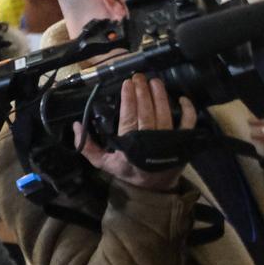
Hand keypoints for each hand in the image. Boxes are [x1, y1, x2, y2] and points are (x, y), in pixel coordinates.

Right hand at [76, 72, 193, 192]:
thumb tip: (75, 126)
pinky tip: (181, 98)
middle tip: (139, 77)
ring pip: (165, 114)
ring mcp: (170, 141)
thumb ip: (88, 146)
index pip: (129, 118)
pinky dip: (188, 110)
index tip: (127, 83)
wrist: (155, 187)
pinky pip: (189, 124)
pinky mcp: (184, 142)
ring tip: (155, 81)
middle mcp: (152, 142)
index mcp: (131, 145)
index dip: (129, 99)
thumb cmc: (129, 170)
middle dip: (143, 93)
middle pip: (148, 112)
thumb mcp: (104, 162)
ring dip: (160, 96)